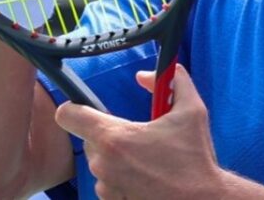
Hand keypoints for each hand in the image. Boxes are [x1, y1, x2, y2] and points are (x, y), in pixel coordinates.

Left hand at [55, 66, 233, 199]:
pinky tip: (145, 180)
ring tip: (146, 162)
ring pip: (100, 163)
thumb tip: (144, 75)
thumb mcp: (192, 111)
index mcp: (114, 138)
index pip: (68, 115)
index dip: (75, 108)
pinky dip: (121, 180)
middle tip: (139, 138)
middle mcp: (103, 165)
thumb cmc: (195, 159)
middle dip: (110, 136)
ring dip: (116, 160)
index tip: (89, 110)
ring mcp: (106, 188)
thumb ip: (172, 81)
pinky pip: (108, 184)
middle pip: (90, 140)